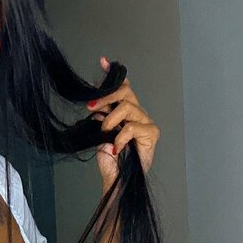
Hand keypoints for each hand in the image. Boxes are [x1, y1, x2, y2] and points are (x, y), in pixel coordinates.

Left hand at [89, 56, 160, 189]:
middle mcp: (137, 114)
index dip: (113, 74)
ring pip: (128, 107)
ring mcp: (146, 122)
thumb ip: (100, 114)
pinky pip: (133, 126)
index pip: (123, 87)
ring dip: (111, 119)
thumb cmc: (109, 160)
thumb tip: (95, 100)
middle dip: (106, 96)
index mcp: (125, 112)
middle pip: (125, 92)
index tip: (103, 62)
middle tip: (91, 107)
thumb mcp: (99, 132)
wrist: (116, 180)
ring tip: (104, 133)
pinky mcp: (152, 134)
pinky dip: (120, 136)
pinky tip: (116, 147)